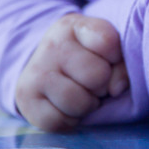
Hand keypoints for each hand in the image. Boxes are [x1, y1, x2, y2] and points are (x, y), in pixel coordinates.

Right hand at [15, 14, 128, 130]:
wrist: (42, 66)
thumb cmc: (84, 57)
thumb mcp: (105, 49)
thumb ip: (123, 64)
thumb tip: (117, 88)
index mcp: (73, 25)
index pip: (108, 42)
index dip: (116, 57)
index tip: (108, 58)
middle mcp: (51, 45)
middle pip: (97, 76)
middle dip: (101, 85)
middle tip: (92, 82)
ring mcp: (36, 71)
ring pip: (78, 103)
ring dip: (86, 105)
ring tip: (80, 94)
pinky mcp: (25, 98)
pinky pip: (58, 122)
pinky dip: (68, 121)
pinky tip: (65, 107)